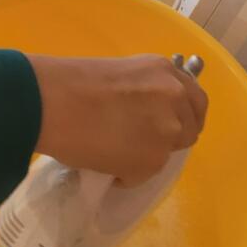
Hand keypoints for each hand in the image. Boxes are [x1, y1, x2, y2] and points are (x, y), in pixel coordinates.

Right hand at [28, 54, 207, 186]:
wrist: (53, 101)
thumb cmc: (72, 82)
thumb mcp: (122, 74)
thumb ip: (144, 90)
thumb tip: (144, 113)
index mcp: (165, 71)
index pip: (194, 99)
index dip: (181, 114)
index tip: (165, 122)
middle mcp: (175, 97)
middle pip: (190, 128)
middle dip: (170, 138)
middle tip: (141, 142)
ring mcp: (168, 130)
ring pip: (166, 153)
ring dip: (146, 156)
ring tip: (113, 151)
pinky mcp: (153, 160)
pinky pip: (143, 174)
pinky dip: (126, 175)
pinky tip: (102, 162)